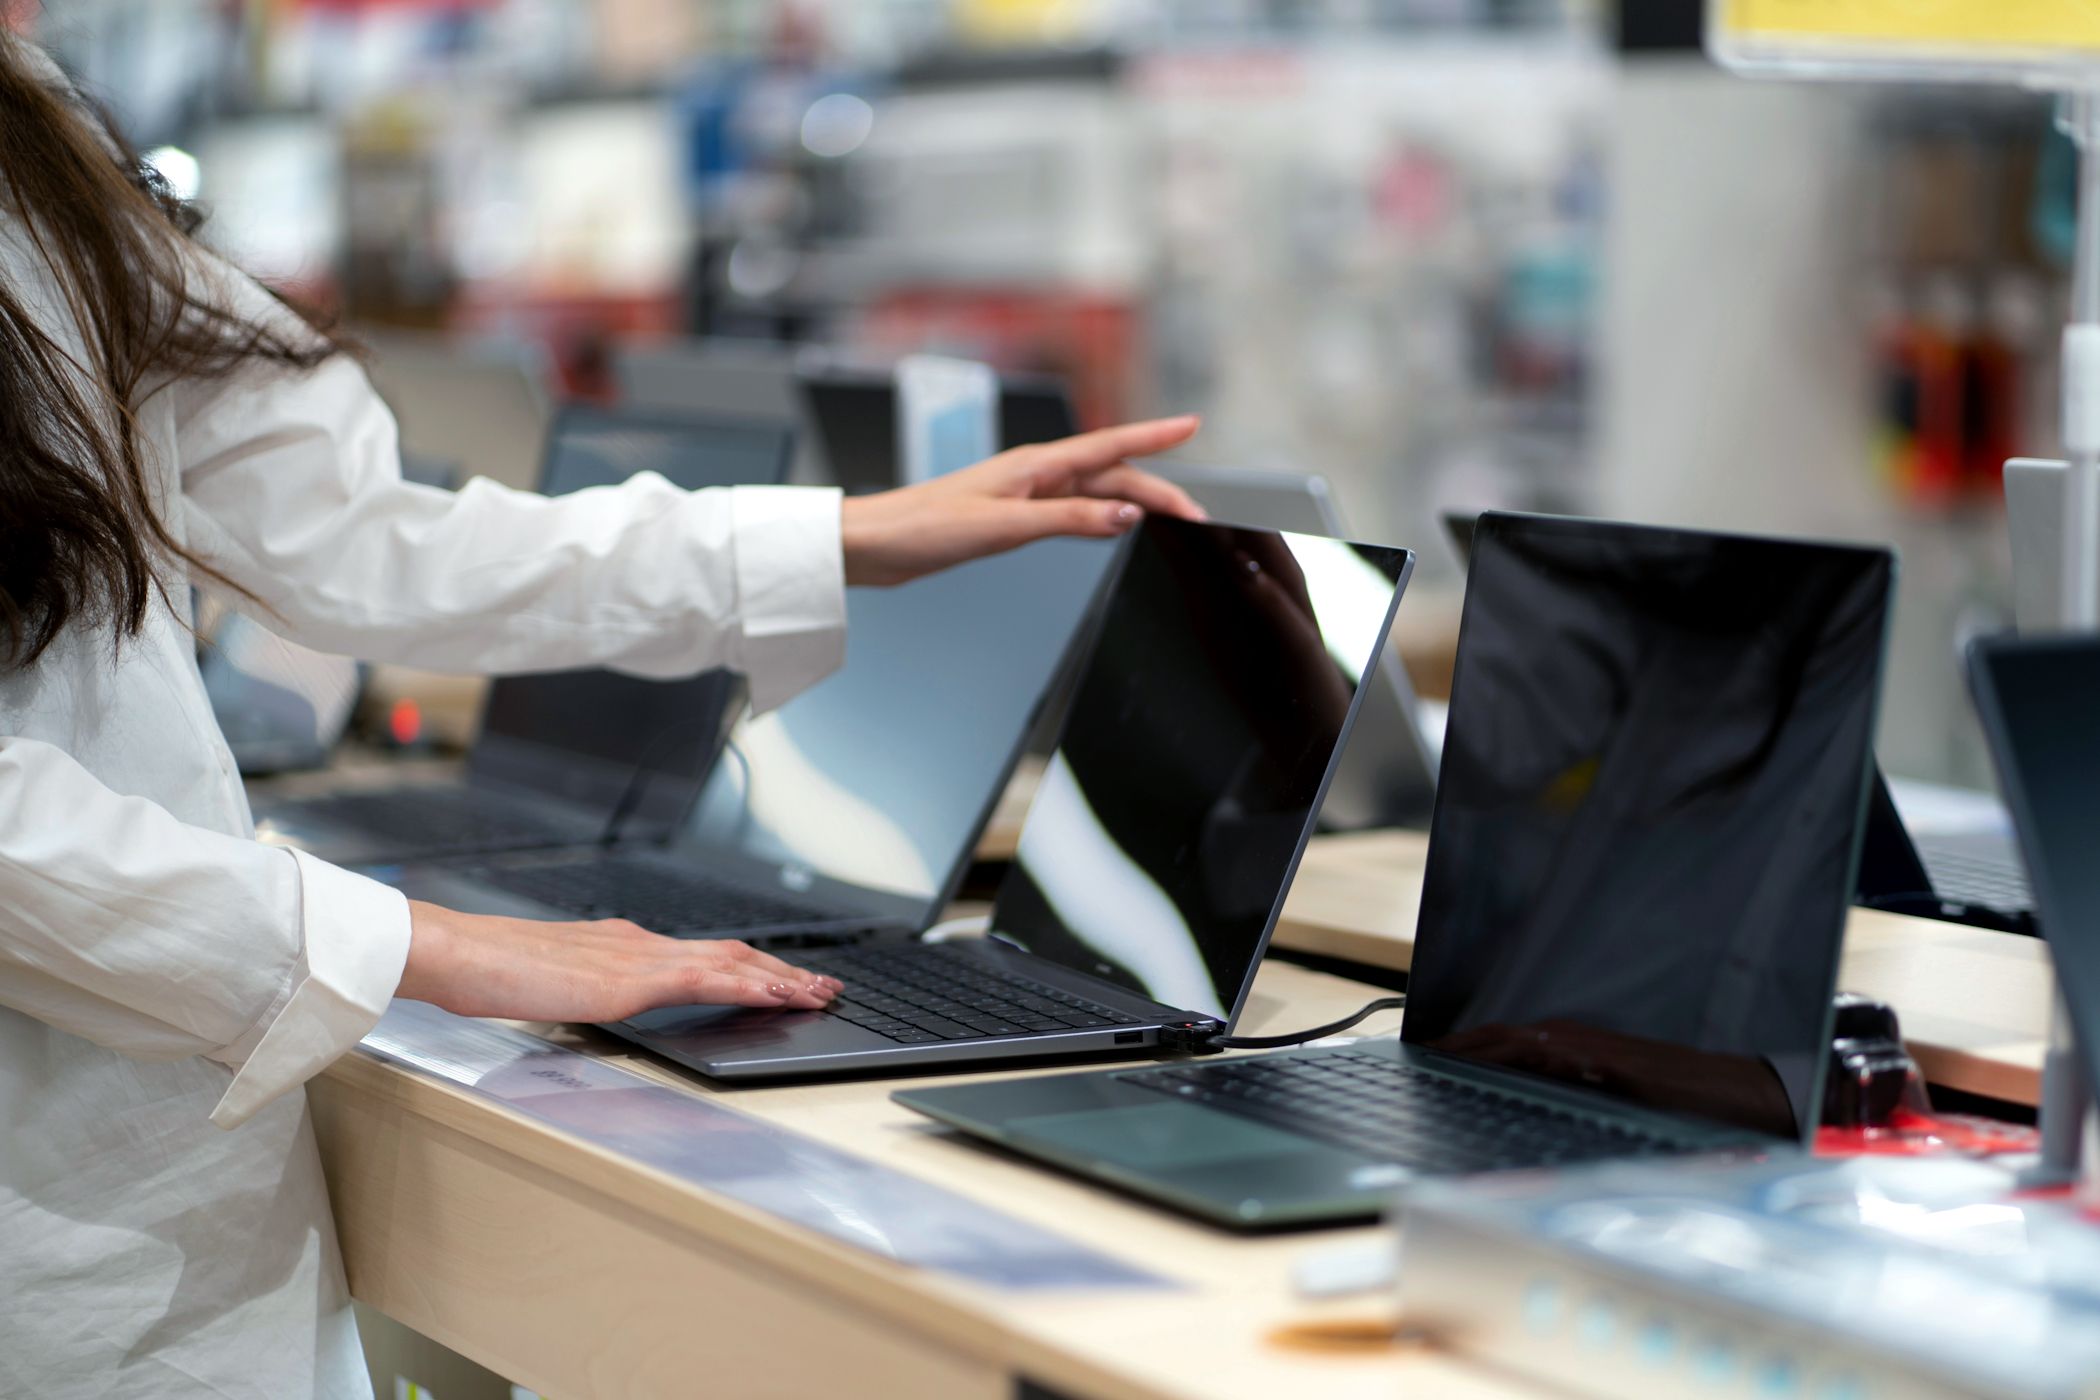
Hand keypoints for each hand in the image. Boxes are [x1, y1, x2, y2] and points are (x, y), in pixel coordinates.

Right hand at [397, 901, 841, 1022]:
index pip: (705, 954)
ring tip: (818, 994)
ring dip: (780, 978)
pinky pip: (704, 980)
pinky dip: (746, 986)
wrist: (459, 953)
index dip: (752, 967)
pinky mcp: (630, 979)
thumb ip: (590, 990)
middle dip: (783, 971)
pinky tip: (774, 996)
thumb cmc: (492, 972)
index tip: (787, 979)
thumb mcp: (556, 985)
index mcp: (625, 945)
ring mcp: (638, 958)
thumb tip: (608, 1002)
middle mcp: (642, 944)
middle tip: (824, 987)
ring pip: (730, 963)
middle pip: (732, 953)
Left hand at [839, 415, 1205, 585]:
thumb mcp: (1004, 527)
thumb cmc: (924, 528)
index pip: (1109, 446)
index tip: (1192, 426)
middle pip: (1110, 473)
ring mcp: (1022, 494)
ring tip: (1169, 518)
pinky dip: (1100, 516)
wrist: (875, 543)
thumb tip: (1126, 515)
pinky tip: (1110, 525)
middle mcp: (1033, 473)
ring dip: (1133, 502)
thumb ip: (1068, 520)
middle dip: (1157, 488)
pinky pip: (1071, 510)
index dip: (1154, 436)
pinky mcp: (1009, 516)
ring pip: (1093, 492)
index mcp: (1034, 466)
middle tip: (1197, 514)